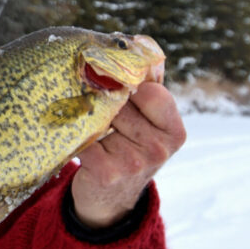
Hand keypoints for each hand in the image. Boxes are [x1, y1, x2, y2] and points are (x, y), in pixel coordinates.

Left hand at [70, 82, 186, 228]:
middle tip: (100, 115)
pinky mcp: (107, 171)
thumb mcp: (148, 126)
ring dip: (89, 120)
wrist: (110, 200)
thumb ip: (146, 93)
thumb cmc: (128, 151)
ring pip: (99, 118)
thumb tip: (131, 48)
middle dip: (105, 104)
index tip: (118, 92)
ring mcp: (133, 161)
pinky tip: (80, 146)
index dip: (129, 87)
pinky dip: (75, 138)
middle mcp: (159, 148)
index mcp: (174, 131)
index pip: (151, 92)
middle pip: (120, 103)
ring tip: (92, 132)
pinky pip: (82, 137)